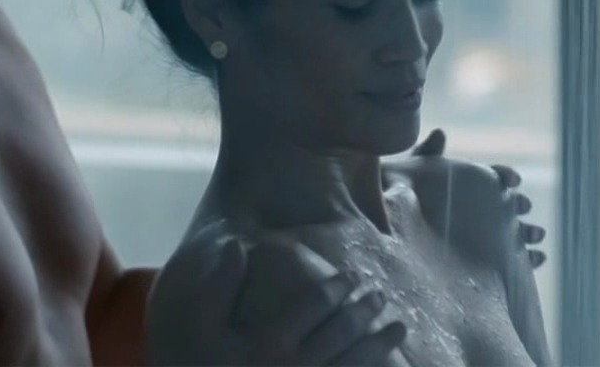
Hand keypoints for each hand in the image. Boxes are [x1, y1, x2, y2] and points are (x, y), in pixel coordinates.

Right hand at [178, 238, 407, 365]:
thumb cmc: (200, 366)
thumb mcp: (199, 328)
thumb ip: (217, 287)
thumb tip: (236, 245)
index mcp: (270, 342)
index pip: (314, 307)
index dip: (337, 288)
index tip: (353, 276)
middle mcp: (296, 366)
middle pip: (341, 333)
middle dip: (364, 311)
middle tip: (381, 295)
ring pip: (355, 364)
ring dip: (380, 344)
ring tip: (400, 327)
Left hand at [388, 129, 546, 268]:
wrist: (400, 232)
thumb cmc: (407, 197)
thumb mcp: (415, 174)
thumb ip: (427, 155)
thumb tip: (440, 133)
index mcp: (472, 183)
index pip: (494, 176)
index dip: (505, 176)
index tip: (511, 180)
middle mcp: (485, 207)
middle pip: (510, 204)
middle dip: (520, 204)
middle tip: (524, 207)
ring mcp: (490, 233)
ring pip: (517, 231)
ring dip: (530, 230)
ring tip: (538, 234)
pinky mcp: (492, 258)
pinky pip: (515, 259)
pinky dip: (530, 258)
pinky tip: (540, 258)